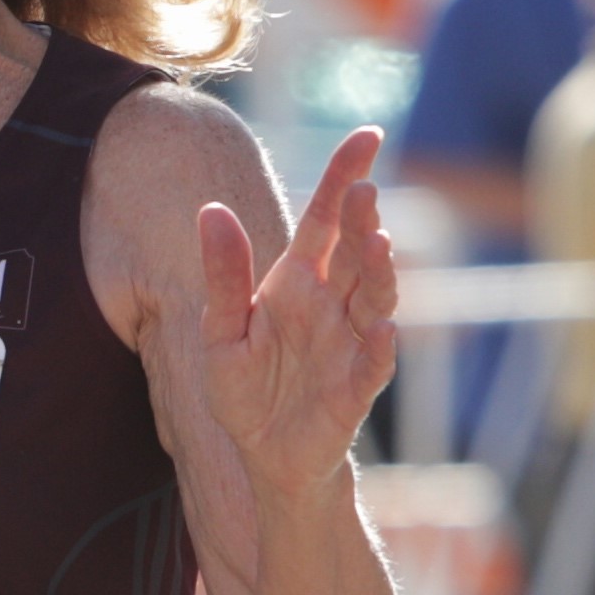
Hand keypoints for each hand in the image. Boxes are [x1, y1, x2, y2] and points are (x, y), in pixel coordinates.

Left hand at [179, 128, 398, 487]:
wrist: (266, 458)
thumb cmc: (246, 392)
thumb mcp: (220, 333)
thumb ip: (223, 276)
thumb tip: (211, 210)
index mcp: (296, 282)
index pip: (325, 219)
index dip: (345, 177)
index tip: (368, 136)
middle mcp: (331, 304)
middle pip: (353, 252)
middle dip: (362, 221)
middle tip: (365, 191)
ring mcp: (350, 343)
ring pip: (374, 298)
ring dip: (379, 273)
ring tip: (378, 243)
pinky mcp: (358, 387)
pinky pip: (374, 362)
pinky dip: (381, 346)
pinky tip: (384, 328)